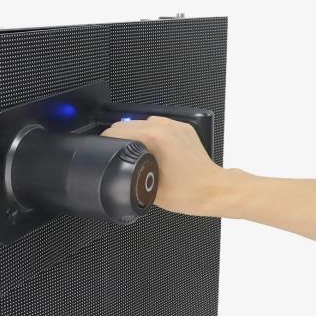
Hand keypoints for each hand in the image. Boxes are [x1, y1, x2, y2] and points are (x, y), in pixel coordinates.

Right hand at [101, 116, 229, 216]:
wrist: (213, 190)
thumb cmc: (188, 192)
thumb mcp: (147, 189)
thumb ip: (127, 176)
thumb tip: (115, 172)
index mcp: (154, 138)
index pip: (117, 130)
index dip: (105, 141)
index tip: (103, 148)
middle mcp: (165, 127)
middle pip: (128, 124)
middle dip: (120, 137)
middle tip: (118, 154)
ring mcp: (175, 126)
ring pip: (144, 123)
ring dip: (136, 135)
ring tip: (137, 153)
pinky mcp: (183, 129)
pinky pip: (160, 126)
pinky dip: (153, 135)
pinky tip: (154, 152)